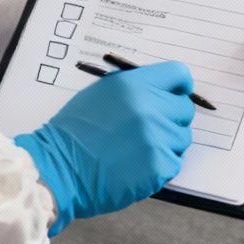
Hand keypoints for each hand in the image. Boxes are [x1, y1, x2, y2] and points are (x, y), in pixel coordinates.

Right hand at [14, 62, 194, 234]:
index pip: (178, 75)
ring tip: (138, 150)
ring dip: (166, 144)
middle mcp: (149, 108)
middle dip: (171, 117)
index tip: (174, 95)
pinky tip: (138, 166)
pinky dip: (161, 166)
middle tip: (150, 129)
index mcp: (135, 86)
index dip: (178, 87)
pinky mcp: (159, 166)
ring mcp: (156, 138)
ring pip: (182, 138)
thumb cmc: (74, 133)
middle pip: (184, 108)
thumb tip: (160, 91)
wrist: (59, 168)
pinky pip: (175, 162)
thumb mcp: (101, 93)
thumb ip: (135, 88)